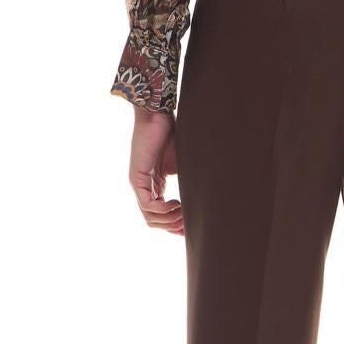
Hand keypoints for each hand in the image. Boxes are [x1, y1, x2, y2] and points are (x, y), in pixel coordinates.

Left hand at [128, 106, 182, 234]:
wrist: (158, 115)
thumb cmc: (172, 134)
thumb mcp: (185, 164)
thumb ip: (189, 182)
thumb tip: (206, 199)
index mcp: (156, 185)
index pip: (162, 215)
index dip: (176, 225)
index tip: (191, 228)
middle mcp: (145, 188)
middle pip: (155, 221)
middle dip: (173, 227)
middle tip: (189, 225)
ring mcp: (139, 184)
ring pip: (150, 217)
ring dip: (169, 221)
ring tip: (184, 215)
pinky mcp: (137, 179)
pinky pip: (148, 205)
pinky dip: (163, 210)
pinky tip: (177, 205)